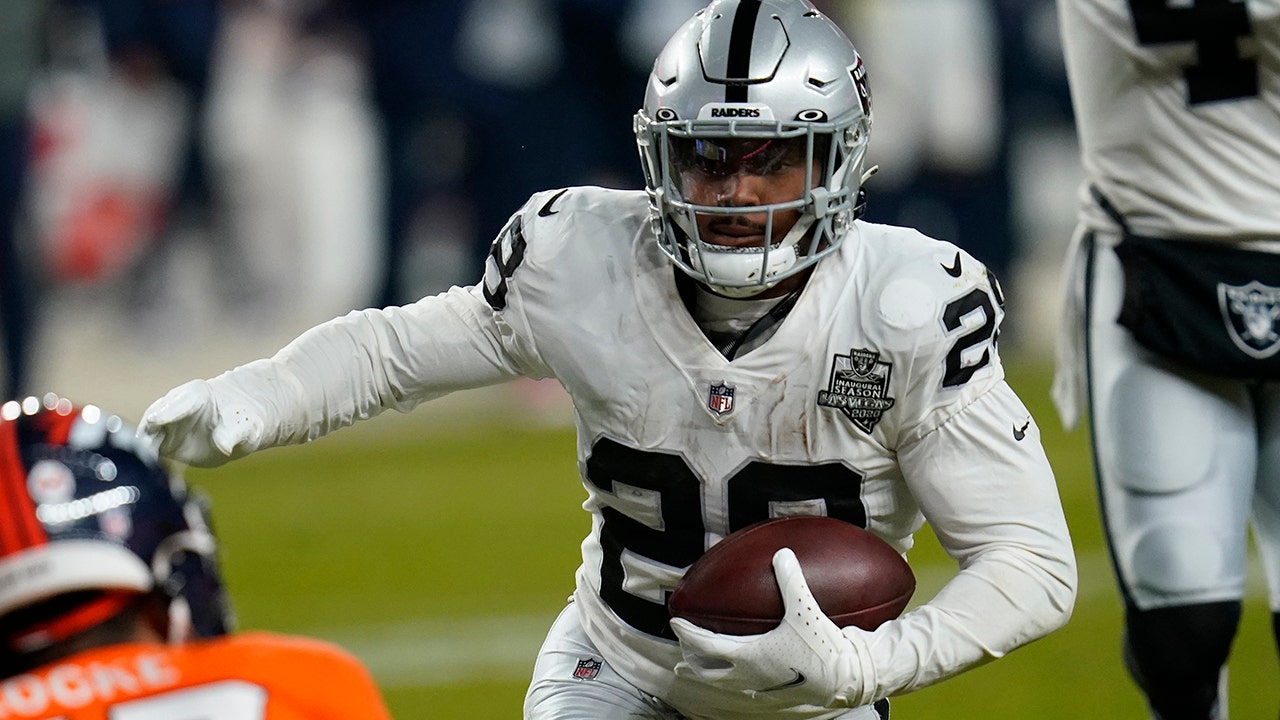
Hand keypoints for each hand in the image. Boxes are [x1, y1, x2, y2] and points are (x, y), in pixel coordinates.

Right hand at [138, 378, 264, 467]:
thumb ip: (233, 433)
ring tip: (141, 462)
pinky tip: (145, 472)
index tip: (153, 420)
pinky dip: (146, 458)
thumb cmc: (243, 421)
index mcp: (196, 394)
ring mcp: (165, 423)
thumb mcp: (245, 426)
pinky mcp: (162, 441)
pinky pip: (149, 450)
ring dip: (142, 447)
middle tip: (141, 447)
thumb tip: (222, 445)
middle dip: (147, 430)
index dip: (167, 411)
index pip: (179, 402)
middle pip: (156, 416)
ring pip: (147, 433)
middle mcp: (174, 406)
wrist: (238, 428)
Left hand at [672, 548, 872, 708]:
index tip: (675, 623)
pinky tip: (744, 669)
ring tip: (701, 664)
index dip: (688, 634)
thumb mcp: (805, 610)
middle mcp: (749, 676)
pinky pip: (746, 686)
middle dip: (691, 660)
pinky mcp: (776, 693)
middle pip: (708, 672)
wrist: (847, 681)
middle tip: (682, 649)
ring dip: (710, 672)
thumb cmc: (823, 648)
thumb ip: (791, 581)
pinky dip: (734, 676)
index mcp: (749, 656)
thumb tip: (781, 553)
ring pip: (725, 683)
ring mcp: (761, 688)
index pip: (706, 646)